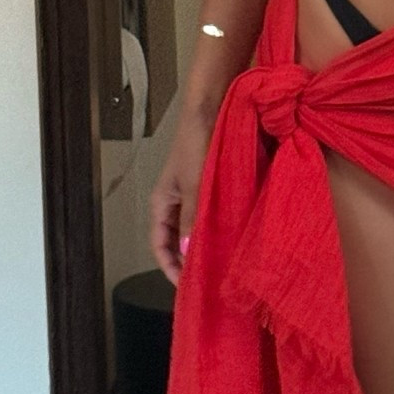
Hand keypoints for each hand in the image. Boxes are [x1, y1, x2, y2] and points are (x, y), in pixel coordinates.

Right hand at [150, 111, 213, 285]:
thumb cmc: (197, 140)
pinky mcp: (211, 184)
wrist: (211, 106)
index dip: (170, 268)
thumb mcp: (194, 183)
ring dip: (205, 245)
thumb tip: (188, 252)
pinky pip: (211, 214)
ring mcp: (194, 193)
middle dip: (189, 262)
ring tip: (222, 264)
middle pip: (177, 240)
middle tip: (208, 282)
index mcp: (162, 201)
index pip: (159, 245)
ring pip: (195, 228)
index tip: (187, 288)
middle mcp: (176, 200)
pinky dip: (218, 228)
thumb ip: (191, 218)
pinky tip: (234, 237)